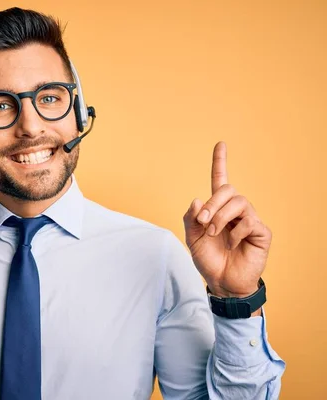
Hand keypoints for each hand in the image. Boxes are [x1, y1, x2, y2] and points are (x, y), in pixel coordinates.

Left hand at [183, 142, 271, 298]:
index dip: (220, 162)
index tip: (221, 144)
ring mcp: (249, 220)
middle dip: (212, 204)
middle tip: (203, 223)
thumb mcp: (191, 238)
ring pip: (239, 202)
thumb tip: (197, 200)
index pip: (220, 180)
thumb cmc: (209, 259)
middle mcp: (235, 210)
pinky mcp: (260, 232)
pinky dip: (235, 233)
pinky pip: (249, 221)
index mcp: (217, 208)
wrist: (222, 282)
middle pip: (228, 190)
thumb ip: (190, 219)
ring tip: (213, 233)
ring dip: (221, 217)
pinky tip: (232, 245)